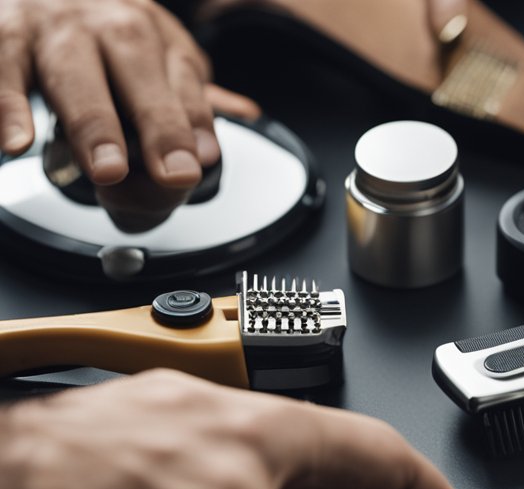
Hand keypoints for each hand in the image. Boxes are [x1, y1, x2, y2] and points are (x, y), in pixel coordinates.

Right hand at [0, 0, 259, 186]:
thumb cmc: (93, 29)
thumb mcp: (148, 50)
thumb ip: (187, 89)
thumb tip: (243, 111)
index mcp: (145, 27)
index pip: (180, 73)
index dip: (195, 117)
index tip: (205, 160)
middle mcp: (100, 21)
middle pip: (133, 63)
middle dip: (157, 120)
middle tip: (174, 175)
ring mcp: (50, 28)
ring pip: (71, 71)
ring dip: (92, 124)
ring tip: (109, 170)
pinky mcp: (3, 35)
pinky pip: (3, 70)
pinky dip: (7, 107)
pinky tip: (16, 143)